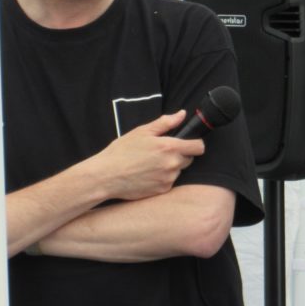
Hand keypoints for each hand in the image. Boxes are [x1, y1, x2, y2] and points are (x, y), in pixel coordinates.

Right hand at [87, 111, 205, 200]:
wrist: (105, 176)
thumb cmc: (121, 152)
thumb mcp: (142, 132)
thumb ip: (165, 123)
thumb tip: (182, 114)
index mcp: (169, 147)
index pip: (199, 147)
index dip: (195, 144)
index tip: (188, 143)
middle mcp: (172, 164)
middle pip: (189, 159)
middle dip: (180, 155)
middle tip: (161, 153)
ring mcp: (168, 179)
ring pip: (178, 171)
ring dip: (171, 167)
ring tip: (151, 164)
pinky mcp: (162, 190)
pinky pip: (169, 182)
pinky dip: (162, 178)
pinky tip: (148, 175)